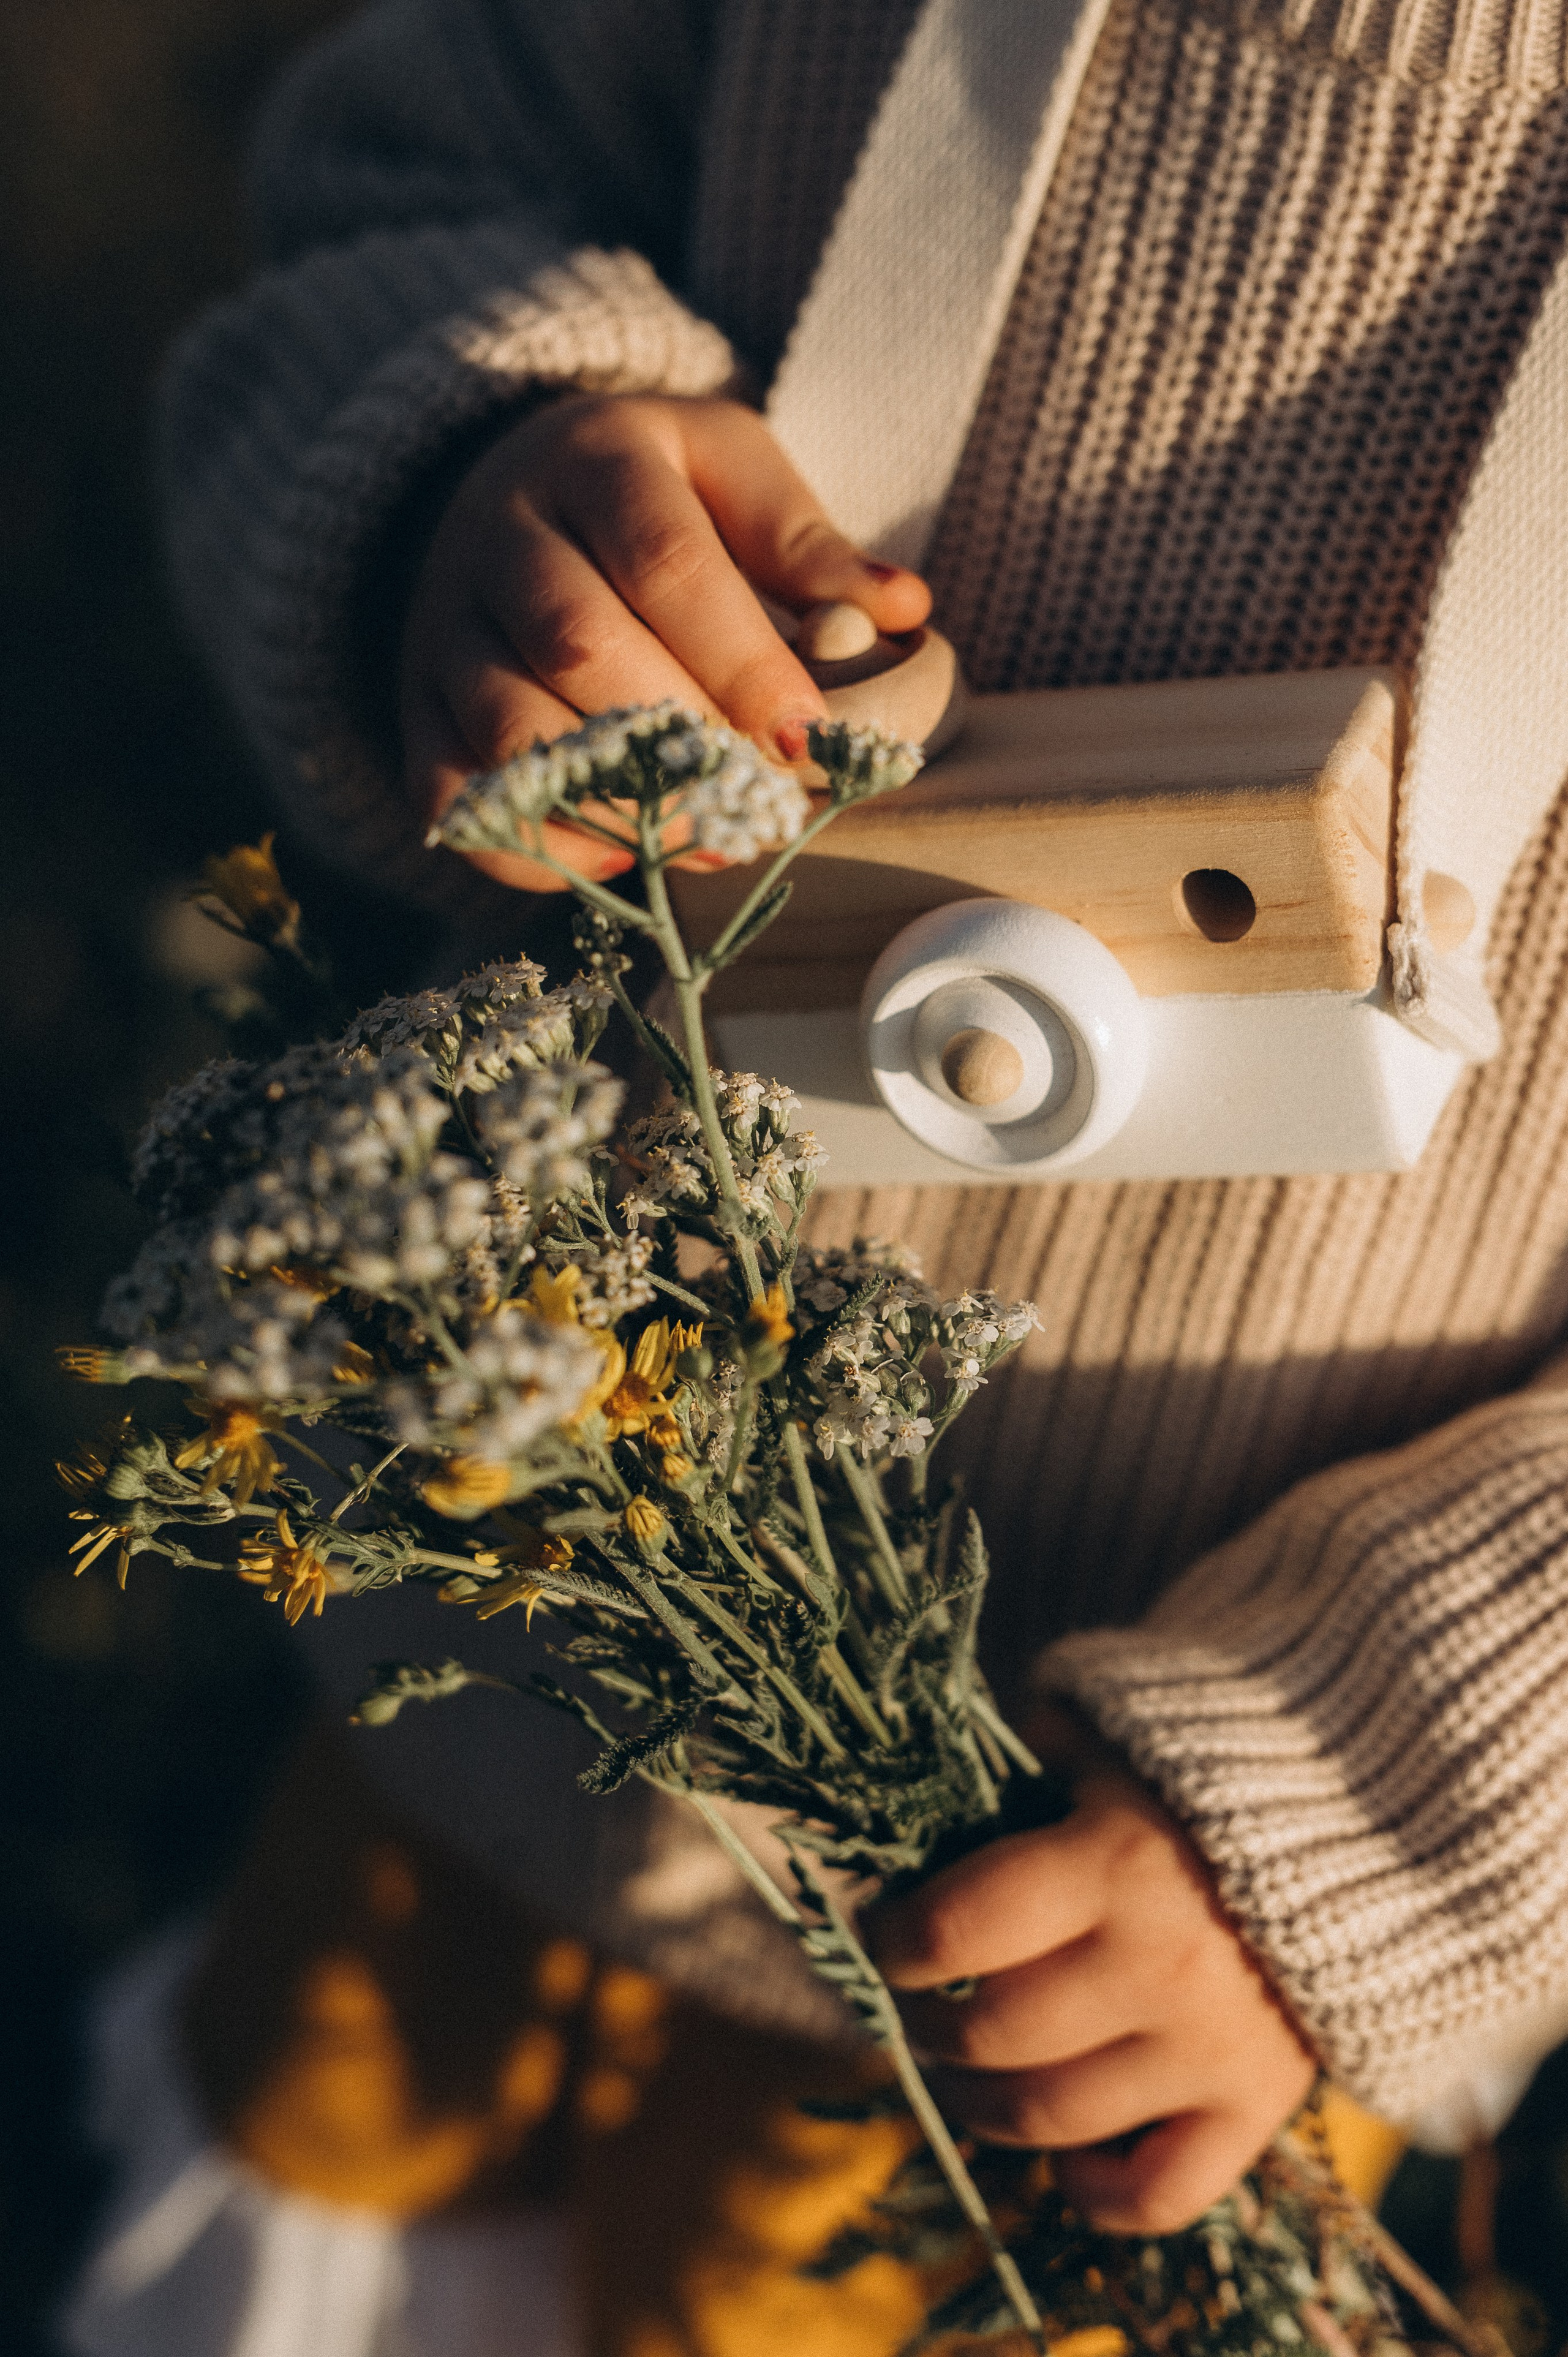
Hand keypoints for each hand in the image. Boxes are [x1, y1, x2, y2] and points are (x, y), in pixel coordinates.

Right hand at [401, 392, 929, 890]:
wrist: (511, 488)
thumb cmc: (654, 494)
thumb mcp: (732, 474)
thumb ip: (807, 543)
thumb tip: (901, 607)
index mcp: (596, 458)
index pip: (667, 563)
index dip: (743, 662)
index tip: (809, 740)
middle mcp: (500, 534)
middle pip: (579, 644)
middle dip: (684, 737)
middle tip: (760, 800)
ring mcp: (444, 623)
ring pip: (508, 724)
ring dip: (615, 801)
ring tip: (704, 840)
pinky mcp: (415, 703)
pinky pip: (452, 791)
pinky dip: (533, 843)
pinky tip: (617, 860)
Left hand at [869, 1710, 1316, 2233]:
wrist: (1363, 1834)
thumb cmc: (1200, 1785)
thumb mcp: (1107, 1752)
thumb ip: (1025, 1770)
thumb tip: (928, 1795)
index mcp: (1110, 1863)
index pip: (955, 1928)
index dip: (894, 1940)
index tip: (883, 1934)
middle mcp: (1154, 1964)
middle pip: (986, 2034)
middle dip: (924, 2026)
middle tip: (917, 2007)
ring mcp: (1207, 2049)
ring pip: (1046, 2120)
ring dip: (977, 2105)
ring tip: (964, 2073)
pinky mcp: (1254, 2109)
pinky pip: (1154, 2193)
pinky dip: (1089, 2189)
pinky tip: (1061, 2153)